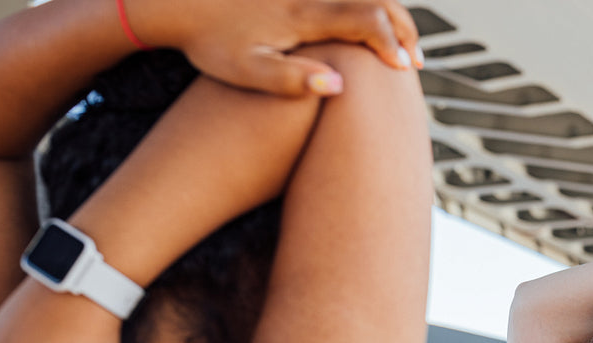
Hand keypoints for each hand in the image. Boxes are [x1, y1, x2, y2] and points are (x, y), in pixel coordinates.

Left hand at [132, 0, 424, 95]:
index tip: (404, 69)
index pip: (366, 19)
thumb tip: (338, 85)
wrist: (178, 1)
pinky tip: (373, 27)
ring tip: (402, 45)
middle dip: (402, 27)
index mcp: (303, 14)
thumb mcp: (247, 70)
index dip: (391, 43)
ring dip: (390, 14)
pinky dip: (368, 6)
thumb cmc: (211, 41)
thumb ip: (292, 80)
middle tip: (414, 61)